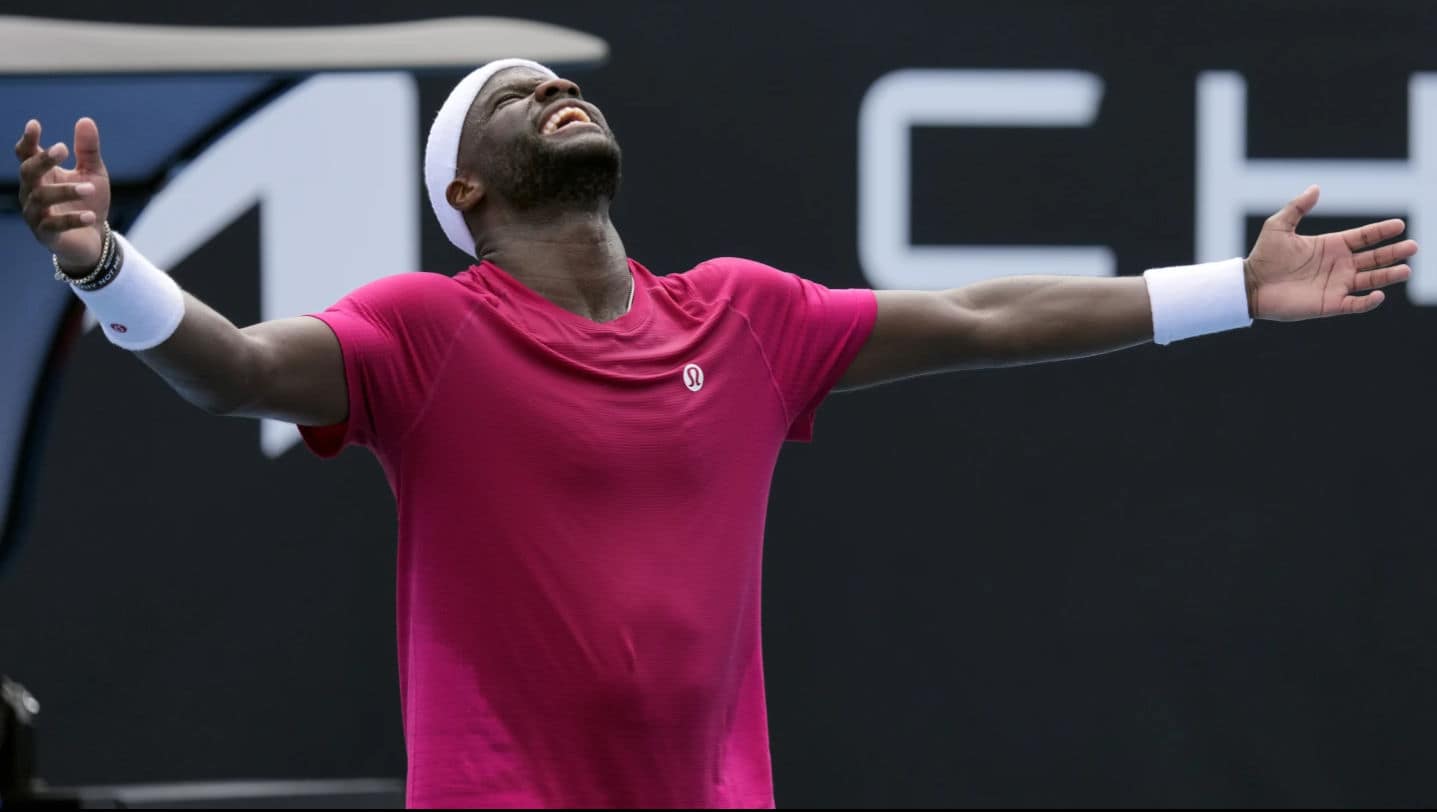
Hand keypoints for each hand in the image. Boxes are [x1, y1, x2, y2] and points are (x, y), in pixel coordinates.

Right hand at [14, 118, 111, 272]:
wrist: (93, 238)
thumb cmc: (88, 201)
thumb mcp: (93, 173)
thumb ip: (88, 150)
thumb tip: (86, 120)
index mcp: (41, 174)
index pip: (26, 154)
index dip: (28, 140)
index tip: (35, 124)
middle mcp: (32, 192)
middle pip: (28, 172)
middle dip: (43, 160)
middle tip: (63, 149)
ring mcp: (36, 214)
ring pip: (42, 197)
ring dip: (66, 190)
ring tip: (90, 188)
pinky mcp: (46, 235)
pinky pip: (54, 225)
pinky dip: (72, 219)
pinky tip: (90, 215)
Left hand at [1244, 185, 1415, 320]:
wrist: (1250, 285)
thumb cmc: (1264, 256)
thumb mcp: (1279, 226)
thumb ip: (1298, 207)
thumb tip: (1316, 187)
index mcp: (1331, 245)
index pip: (1364, 237)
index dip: (1381, 231)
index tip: (1399, 225)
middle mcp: (1339, 265)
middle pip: (1374, 258)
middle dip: (1393, 252)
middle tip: (1412, 246)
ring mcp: (1336, 285)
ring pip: (1370, 280)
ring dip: (1388, 275)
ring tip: (1405, 269)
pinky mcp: (1329, 304)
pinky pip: (1354, 304)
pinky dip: (1368, 301)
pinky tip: (1378, 294)